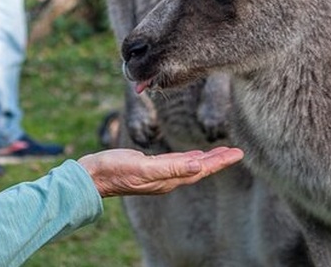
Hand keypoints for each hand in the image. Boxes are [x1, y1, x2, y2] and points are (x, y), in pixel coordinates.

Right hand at [78, 146, 243, 196]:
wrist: (92, 176)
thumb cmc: (114, 170)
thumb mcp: (142, 167)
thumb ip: (170, 167)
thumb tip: (198, 165)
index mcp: (168, 179)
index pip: (201, 169)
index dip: (220, 161)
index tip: (238, 154)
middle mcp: (166, 178)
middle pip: (199, 168)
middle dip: (218, 160)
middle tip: (236, 152)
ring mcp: (157, 174)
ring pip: (189, 166)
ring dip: (206, 159)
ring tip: (220, 153)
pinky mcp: (149, 167)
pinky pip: (176, 163)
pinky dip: (188, 158)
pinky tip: (191, 156)